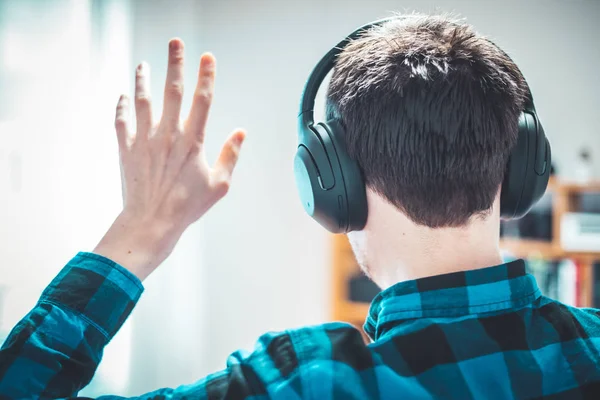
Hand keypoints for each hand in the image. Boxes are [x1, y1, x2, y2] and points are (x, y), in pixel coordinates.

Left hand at [93, 39, 244, 279]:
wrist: (151, 222)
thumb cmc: (186, 206)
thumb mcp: (219, 185)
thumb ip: (230, 155)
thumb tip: (241, 134)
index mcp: (192, 142)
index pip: (202, 100)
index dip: (206, 76)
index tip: (207, 58)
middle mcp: (168, 135)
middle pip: (172, 91)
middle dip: (175, 64)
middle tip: (175, 43)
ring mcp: (145, 141)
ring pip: (143, 101)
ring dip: (143, 80)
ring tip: (143, 65)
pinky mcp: (128, 150)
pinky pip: (122, 122)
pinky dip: (122, 107)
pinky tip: (123, 96)